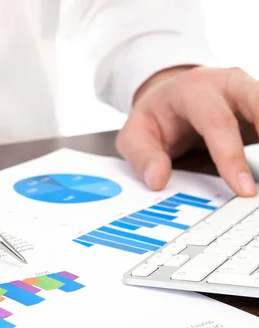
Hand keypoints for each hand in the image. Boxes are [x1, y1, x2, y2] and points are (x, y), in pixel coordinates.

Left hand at [116, 65, 258, 196]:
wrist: (170, 93)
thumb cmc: (155, 116)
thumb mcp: (134, 134)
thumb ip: (143, 157)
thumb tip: (157, 181)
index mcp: (194, 91)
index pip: (217, 123)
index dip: (231, 156)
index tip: (244, 189)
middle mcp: (229, 84)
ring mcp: (251, 91)